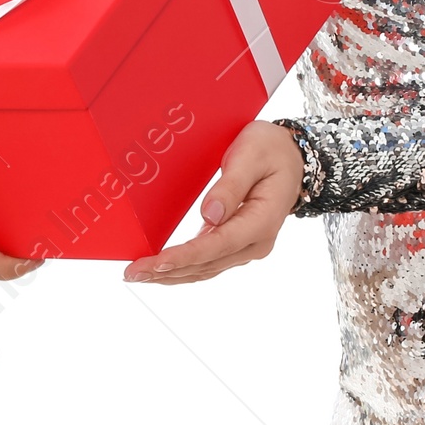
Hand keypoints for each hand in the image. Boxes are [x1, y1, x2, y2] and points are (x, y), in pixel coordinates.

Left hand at [122, 121, 303, 284]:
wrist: (292, 156)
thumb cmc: (271, 149)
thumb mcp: (252, 155)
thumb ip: (231, 185)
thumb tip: (209, 216)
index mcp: (262, 221)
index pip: (218, 245)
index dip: (185, 256)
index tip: (157, 262)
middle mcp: (256, 242)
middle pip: (207, 263)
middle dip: (168, 270)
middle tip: (132, 273)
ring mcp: (247, 246)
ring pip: (206, 268)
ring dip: (172, 275)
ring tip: (139, 275)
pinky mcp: (238, 243)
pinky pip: (209, 261)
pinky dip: (184, 267)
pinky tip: (163, 269)